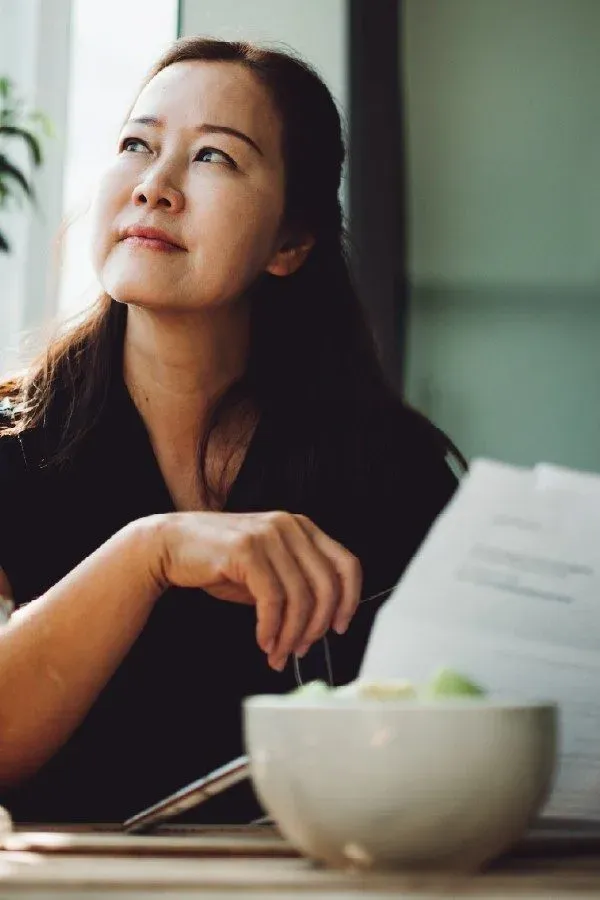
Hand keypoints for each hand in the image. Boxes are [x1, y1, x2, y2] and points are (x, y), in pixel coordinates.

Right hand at [148, 511, 361, 670]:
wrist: (170, 545)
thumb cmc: (218, 562)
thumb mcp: (267, 571)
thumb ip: (294, 587)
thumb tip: (318, 626)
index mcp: (302, 528)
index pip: (347, 564)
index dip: (350, 600)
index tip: (339, 627)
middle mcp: (290, 526)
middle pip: (327, 586)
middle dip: (316, 627)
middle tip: (300, 650)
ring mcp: (269, 534)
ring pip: (300, 597)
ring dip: (290, 635)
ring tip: (277, 653)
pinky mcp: (247, 549)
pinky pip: (272, 599)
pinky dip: (271, 627)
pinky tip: (262, 641)